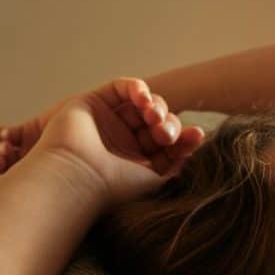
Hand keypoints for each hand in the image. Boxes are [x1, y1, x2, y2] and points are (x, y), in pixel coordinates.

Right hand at [0, 78, 204, 208]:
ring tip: (154, 119)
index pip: (168, 144)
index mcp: (137, 163)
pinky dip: (138, 88)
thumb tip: (196, 139)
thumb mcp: (154, 177)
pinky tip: (144, 100)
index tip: (196, 135)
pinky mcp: (94, 103)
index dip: (184, 138)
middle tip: (165, 135)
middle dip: (169, 124)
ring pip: (144, 104)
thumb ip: (175, 161)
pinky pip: (123, 88)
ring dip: (157, 107)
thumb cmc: (114, 186)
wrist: (78, 177)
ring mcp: (109, 122)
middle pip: (159, 122)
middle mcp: (123, 142)